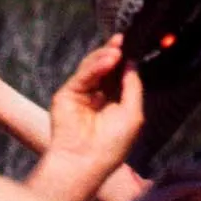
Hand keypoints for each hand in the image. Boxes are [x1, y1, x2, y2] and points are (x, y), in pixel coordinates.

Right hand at [44, 36, 143, 178]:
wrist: (86, 161)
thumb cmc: (112, 145)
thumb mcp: (133, 112)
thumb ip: (133, 86)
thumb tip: (132, 63)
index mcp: (114, 103)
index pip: (119, 76)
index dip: (125, 61)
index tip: (133, 44)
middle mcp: (97, 97)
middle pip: (104, 67)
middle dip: (114, 52)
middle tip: (123, 40)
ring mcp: (81, 95)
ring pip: (92, 68)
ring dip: (104, 57)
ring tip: (117, 51)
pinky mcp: (67, 94)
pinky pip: (82, 76)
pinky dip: (95, 67)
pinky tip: (108, 60)